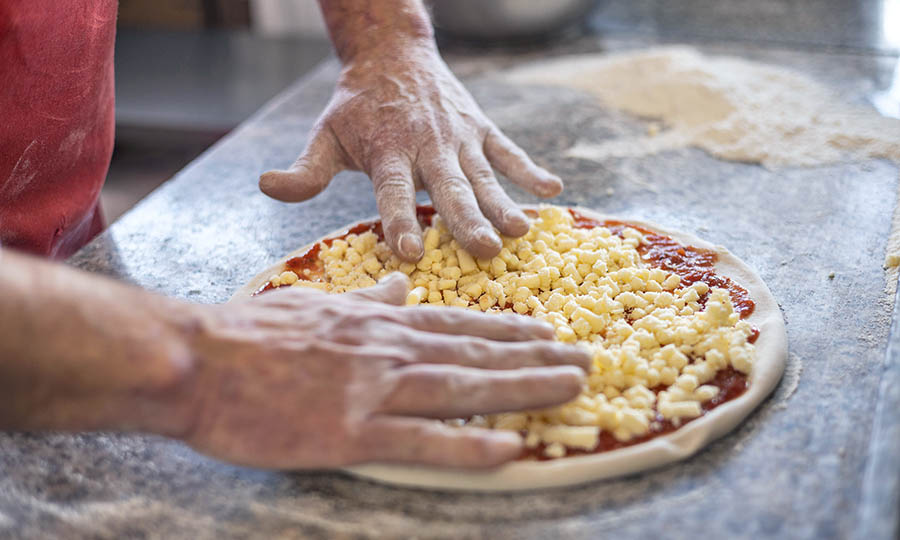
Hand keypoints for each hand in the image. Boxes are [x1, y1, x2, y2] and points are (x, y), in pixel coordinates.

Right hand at [176, 274, 588, 468]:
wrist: (197, 358)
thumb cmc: (254, 335)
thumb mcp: (318, 305)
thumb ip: (366, 298)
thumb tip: (398, 283)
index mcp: (379, 322)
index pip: (459, 324)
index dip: (510, 331)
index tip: (550, 334)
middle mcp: (388, 350)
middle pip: (476, 352)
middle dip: (536, 357)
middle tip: (586, 361)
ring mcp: (372, 390)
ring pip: (463, 387)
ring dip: (523, 388)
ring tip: (571, 389)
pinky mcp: (350, 432)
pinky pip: (421, 441)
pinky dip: (468, 444)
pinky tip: (509, 447)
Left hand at [259, 43, 563, 261]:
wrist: (393, 54)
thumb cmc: (356, 107)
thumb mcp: (326, 135)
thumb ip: (305, 170)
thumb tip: (266, 187)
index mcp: (387, 151)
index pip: (393, 191)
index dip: (399, 220)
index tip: (408, 251)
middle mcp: (427, 145)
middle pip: (448, 188)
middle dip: (466, 219)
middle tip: (485, 250)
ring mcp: (458, 137)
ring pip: (483, 175)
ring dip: (504, 203)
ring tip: (523, 232)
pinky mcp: (480, 129)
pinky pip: (508, 150)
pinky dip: (530, 169)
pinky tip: (554, 190)